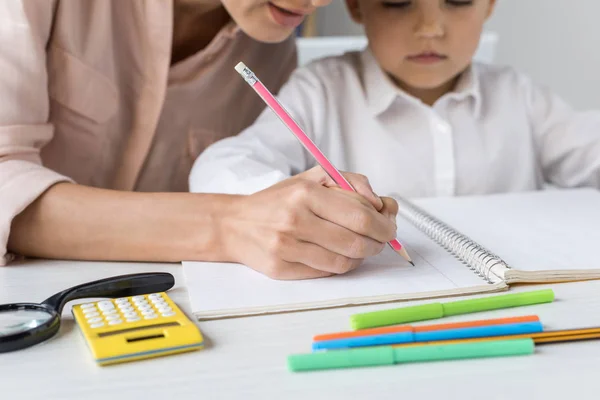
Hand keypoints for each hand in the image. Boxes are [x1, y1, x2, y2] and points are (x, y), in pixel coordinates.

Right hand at [221, 167, 398, 279]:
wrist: (235, 223)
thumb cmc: (279, 200)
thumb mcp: (312, 178)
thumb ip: (350, 183)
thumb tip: (381, 204)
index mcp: (305, 193)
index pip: (361, 216)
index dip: (384, 225)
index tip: (389, 226)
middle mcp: (295, 220)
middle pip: (357, 241)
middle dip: (378, 243)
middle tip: (382, 240)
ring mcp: (286, 247)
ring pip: (344, 262)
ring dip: (362, 256)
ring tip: (361, 247)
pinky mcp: (280, 268)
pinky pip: (326, 273)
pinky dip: (341, 266)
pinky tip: (340, 256)